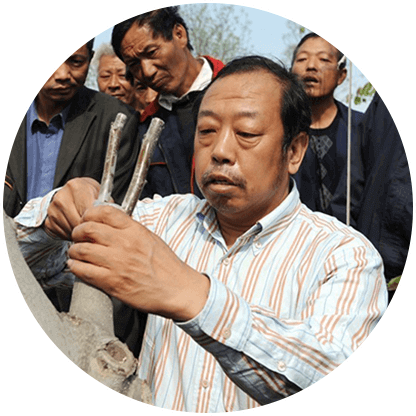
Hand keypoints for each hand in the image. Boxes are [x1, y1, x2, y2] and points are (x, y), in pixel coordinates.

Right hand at [44, 178, 100, 239]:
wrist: (70, 194)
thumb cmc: (88, 195)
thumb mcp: (100, 194)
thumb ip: (106, 204)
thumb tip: (115, 216)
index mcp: (76, 186)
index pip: (88, 210)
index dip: (96, 220)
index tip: (100, 223)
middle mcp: (62, 196)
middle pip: (79, 222)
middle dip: (88, 227)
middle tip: (94, 227)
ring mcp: (53, 209)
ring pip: (71, 230)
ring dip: (79, 232)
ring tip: (85, 226)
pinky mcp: (48, 221)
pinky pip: (62, 234)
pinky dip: (70, 234)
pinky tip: (75, 227)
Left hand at [67, 205, 209, 320]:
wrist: (177, 289)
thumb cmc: (166, 266)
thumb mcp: (150, 239)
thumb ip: (130, 230)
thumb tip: (109, 225)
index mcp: (135, 230)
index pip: (103, 211)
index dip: (89, 213)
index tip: (86, 219)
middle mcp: (125, 244)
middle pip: (87, 228)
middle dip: (78, 232)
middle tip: (78, 236)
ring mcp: (117, 263)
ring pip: (81, 250)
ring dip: (74, 251)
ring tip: (77, 253)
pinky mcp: (112, 282)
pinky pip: (83, 271)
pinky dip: (75, 268)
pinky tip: (78, 267)